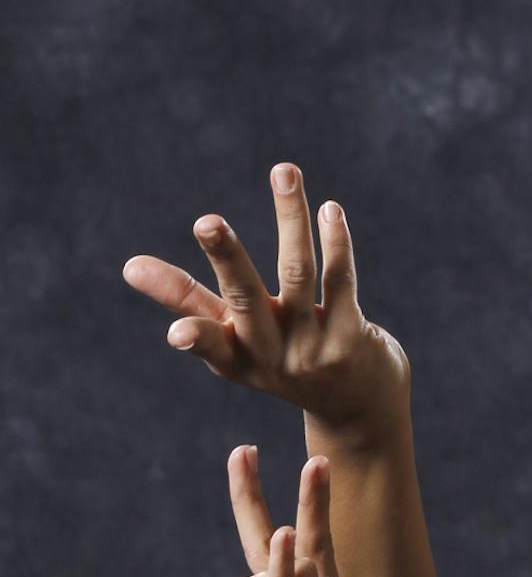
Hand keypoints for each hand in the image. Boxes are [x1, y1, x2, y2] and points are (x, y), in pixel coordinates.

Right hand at [124, 164, 411, 438]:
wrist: (359, 404)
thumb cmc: (283, 360)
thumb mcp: (233, 340)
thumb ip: (185, 300)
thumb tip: (128, 265)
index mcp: (236, 360)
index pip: (209, 342)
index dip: (193, 338)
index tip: (177, 335)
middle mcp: (274, 354)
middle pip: (246, 299)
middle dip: (226, 259)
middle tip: (206, 221)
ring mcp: (316, 346)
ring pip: (297, 272)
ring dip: (290, 218)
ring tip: (284, 171)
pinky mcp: (352, 334)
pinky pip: (340, 279)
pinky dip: (335, 241)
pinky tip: (328, 209)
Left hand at [196, 450, 401, 576]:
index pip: (286, 555)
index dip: (268, 510)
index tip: (250, 462)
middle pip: (294, 543)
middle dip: (273, 494)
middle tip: (246, 447)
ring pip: (298, 566)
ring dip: (300, 513)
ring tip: (294, 465)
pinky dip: (277, 574)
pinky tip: (278, 536)